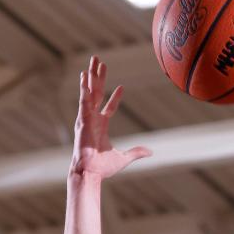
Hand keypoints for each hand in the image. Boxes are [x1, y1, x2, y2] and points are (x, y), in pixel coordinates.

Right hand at [70, 56, 150, 179]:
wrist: (90, 172)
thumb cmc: (102, 168)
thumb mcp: (123, 158)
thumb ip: (136, 152)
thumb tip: (150, 152)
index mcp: (101, 126)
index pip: (109, 107)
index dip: (116, 98)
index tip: (122, 87)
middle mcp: (93, 118)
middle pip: (97, 93)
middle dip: (98, 77)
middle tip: (99, 61)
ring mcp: (87, 118)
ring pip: (90, 92)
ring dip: (91, 76)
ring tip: (93, 61)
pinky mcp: (82, 120)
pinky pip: (84, 101)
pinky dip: (84, 89)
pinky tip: (84, 78)